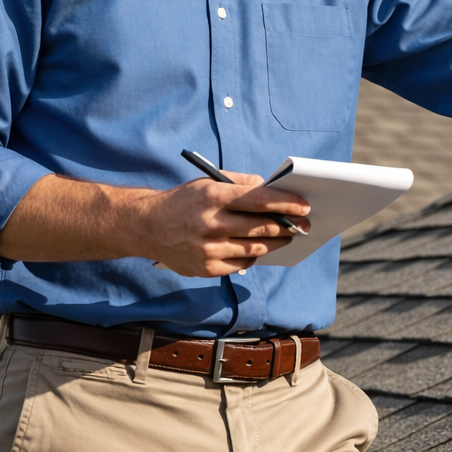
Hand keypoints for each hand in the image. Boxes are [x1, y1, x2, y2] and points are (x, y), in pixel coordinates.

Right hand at [139, 172, 309, 276]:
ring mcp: (207, 249)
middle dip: (288, 226)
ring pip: (255, 248)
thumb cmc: (184, 201)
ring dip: (276, 242)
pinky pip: (241, 263)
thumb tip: (269, 188)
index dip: (286, 203)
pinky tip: (258, 248)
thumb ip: (240, 183)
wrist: (147, 227)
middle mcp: (210, 223)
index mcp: (213, 196)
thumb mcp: (207, 182)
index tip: (304, 206)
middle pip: (261, 227)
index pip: (260, 200)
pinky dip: (253, 255)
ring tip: (287, 237)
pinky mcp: (205, 268)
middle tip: (303, 225)